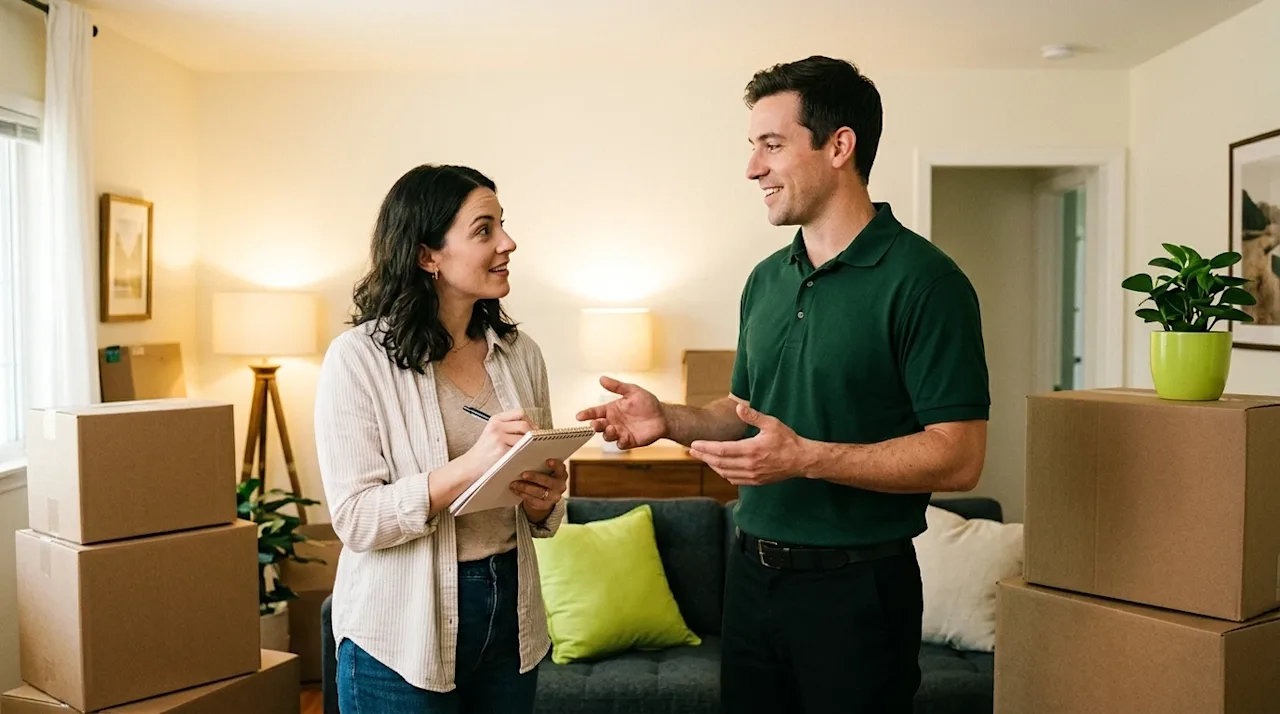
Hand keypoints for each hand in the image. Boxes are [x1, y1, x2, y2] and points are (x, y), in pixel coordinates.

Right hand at [461, 409, 533, 477]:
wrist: (471, 465)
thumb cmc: (484, 450)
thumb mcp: (493, 431)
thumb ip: (509, 426)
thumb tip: (534, 428)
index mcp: (495, 419)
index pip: (519, 413)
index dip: (529, 421)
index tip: (532, 429)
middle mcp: (496, 427)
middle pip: (524, 425)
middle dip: (531, 434)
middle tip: (532, 442)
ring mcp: (498, 439)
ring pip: (524, 438)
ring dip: (530, 444)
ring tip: (527, 449)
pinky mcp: (501, 452)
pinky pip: (521, 450)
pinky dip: (525, 453)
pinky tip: (522, 456)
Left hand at [511, 458, 567, 522]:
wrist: (544, 493)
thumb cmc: (541, 474)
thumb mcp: (542, 467)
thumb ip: (536, 460)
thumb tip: (519, 451)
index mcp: (561, 473)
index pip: (561, 468)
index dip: (555, 464)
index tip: (547, 461)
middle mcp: (560, 486)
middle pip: (548, 481)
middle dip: (535, 477)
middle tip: (523, 474)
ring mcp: (554, 497)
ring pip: (539, 493)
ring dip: (525, 487)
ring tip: (513, 483)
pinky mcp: (546, 506)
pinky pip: (534, 502)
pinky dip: (523, 495)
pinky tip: (516, 490)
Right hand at [574, 376, 666, 449]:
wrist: (663, 416)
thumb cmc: (648, 403)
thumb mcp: (632, 391)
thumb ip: (617, 386)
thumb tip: (602, 379)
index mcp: (612, 409)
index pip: (595, 412)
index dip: (587, 414)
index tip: (579, 416)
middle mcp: (614, 421)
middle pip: (599, 425)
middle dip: (595, 425)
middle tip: (595, 424)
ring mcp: (620, 432)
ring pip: (607, 436)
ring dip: (607, 433)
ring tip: (611, 428)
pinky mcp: (629, 441)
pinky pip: (621, 444)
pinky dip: (620, 442)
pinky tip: (622, 437)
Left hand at [688, 403, 808, 485]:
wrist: (801, 460)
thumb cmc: (787, 440)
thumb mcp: (772, 424)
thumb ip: (754, 416)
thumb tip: (740, 407)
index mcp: (751, 449)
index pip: (721, 450)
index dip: (705, 448)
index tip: (694, 445)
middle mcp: (750, 465)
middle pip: (719, 462)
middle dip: (703, 457)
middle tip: (691, 451)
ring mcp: (752, 475)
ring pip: (725, 472)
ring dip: (712, 465)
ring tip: (703, 457)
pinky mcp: (756, 481)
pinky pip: (734, 479)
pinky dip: (723, 473)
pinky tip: (720, 467)